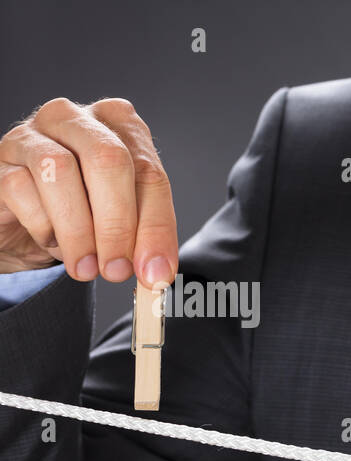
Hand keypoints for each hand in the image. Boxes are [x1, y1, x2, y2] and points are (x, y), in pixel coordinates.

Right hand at [0, 97, 176, 282]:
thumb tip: (156, 271)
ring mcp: (31, 135)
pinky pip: (21, 189)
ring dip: (78, 231)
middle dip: (116, 224)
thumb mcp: (123, 224)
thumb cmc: (82, 215)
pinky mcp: (0, 161)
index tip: (155, 271)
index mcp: (119, 125)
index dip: (155, 226)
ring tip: (85, 266)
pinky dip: (42, 226)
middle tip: (116, 269)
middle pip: (107, 159)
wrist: (25, 227)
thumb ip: (144, 238)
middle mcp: (75, 119)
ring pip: (59, 170)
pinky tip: (50, 240)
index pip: (148, 172)